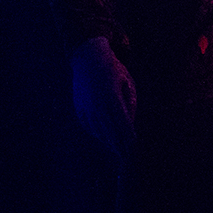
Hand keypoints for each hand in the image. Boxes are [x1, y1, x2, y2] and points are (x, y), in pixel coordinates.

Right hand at [69, 36, 138, 158]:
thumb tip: (129, 123)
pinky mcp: (78, 108)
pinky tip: (103, 138)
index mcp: (111, 96)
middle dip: (118, 143)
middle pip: (109, 130)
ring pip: (97, 129)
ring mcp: (86, 107)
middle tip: (126, 155)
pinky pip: (88, 125)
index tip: (133, 145)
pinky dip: (96, 132)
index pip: (121, 122)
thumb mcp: (127, 82)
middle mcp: (97, 104)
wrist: (88, 58)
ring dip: (107, 140)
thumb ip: (129, 103)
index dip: (127, 135)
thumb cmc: (113, 69)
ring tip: (116, 149)